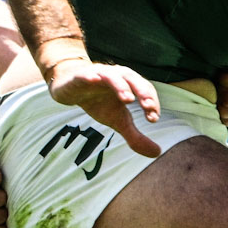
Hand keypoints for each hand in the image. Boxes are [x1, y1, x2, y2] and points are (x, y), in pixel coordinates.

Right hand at [46, 57, 162, 157]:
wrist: (70, 90)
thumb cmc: (99, 103)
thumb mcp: (118, 121)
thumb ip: (136, 136)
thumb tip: (157, 153)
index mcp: (129, 84)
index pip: (145, 89)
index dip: (151, 102)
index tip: (153, 118)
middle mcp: (116, 75)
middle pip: (132, 78)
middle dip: (142, 91)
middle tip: (148, 105)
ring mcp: (97, 74)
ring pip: (112, 76)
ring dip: (121, 86)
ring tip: (128, 99)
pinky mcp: (80, 77)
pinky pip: (85, 75)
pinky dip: (90, 77)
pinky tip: (94, 80)